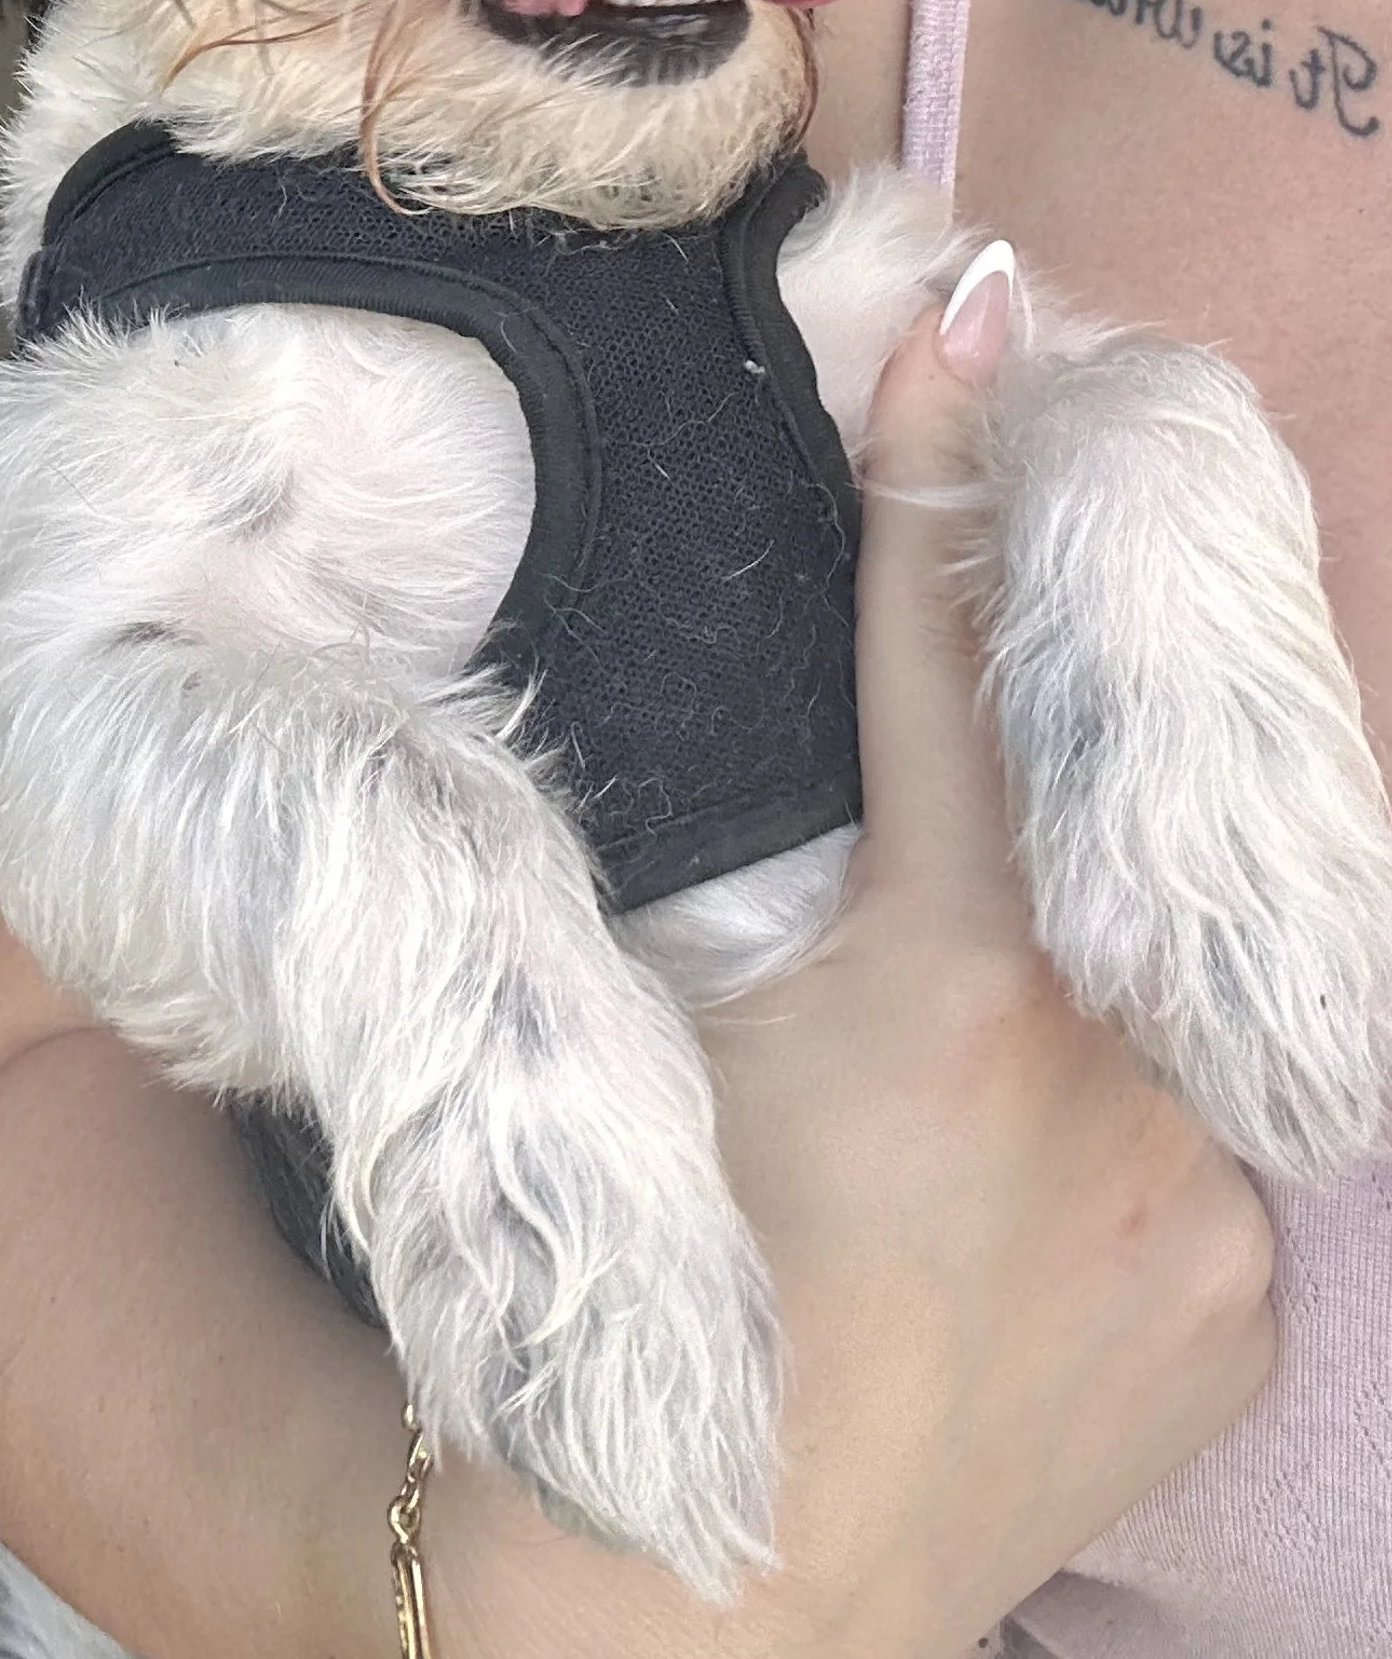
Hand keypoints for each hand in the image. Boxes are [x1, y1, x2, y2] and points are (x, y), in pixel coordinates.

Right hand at [422, 284, 1276, 1658]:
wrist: (704, 1625)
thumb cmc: (611, 1301)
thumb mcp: (631, 1021)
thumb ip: (713, 830)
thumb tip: (708, 644)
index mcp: (953, 1000)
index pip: (953, 670)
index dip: (936, 486)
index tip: (955, 320)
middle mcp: (1127, 1093)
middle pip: (1094, 802)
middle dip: (1043, 683)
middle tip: (1002, 578)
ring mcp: (1212, 1222)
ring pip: (1161, 967)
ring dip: (1082, 907)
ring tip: (950, 973)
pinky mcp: (1237, 1321)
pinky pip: (1197, 1127)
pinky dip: (1119, 1084)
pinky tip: (1011, 1138)